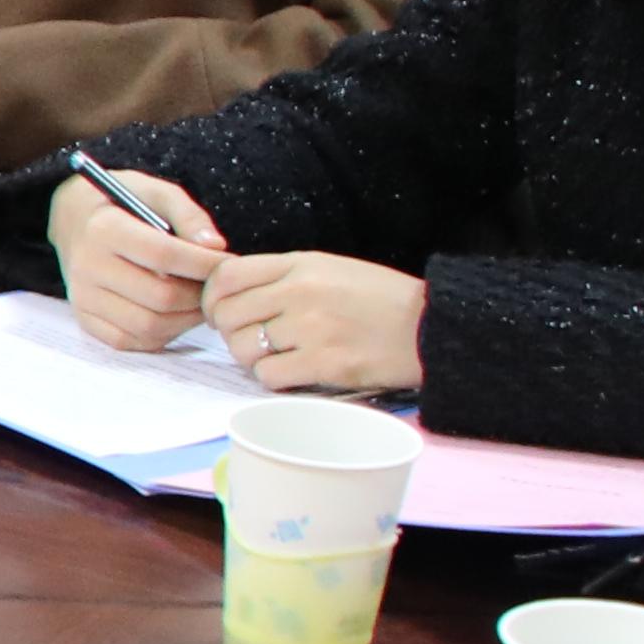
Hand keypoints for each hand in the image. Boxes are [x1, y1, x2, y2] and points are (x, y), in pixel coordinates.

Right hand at [52, 171, 228, 350]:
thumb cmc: (121, 204)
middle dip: (199, 295)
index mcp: (103, 229)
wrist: (73, 220)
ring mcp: (83, 297)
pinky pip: (129, 341)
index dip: (204, 263)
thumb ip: (189, 216)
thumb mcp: (156, 192)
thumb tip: (216, 247)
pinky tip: (173, 315)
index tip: (229, 262)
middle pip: (159, 297)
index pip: (163, 255)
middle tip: (217, 286)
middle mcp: (87, 267)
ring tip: (198, 301)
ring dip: (184, 319)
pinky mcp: (84, 319)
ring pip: (148, 326)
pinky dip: (160, 334)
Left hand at [202, 249, 428, 400]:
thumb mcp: (331, 269)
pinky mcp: (324, 364)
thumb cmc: (381, 300)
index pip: (227, 276)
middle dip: (229, 332)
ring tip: (277, 355)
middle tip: (250, 339)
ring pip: (243, 348)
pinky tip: (294, 371)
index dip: (212, 297)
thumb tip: (232, 293)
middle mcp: (300, 293)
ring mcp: (311, 329)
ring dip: (252, 358)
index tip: (218, 312)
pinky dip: (274, 378)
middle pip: (227, 315)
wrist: (431, 327)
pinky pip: (269, 376)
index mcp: (300, 265)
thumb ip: (283, 276)